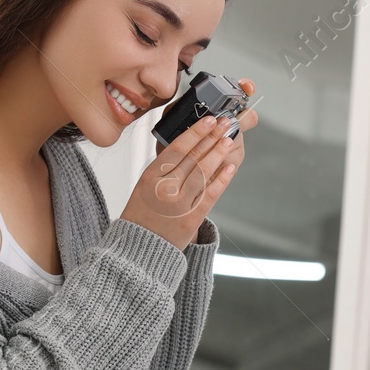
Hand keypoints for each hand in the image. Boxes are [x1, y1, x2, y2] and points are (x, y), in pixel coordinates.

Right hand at [120, 78, 258, 248]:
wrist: (139, 249)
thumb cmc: (141, 216)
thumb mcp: (144, 186)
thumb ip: (163, 169)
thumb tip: (188, 148)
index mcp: (151, 177)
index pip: (177, 148)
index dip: (196, 132)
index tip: (209, 120)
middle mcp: (165, 187)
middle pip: (193, 157)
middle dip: (211, 137)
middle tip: (225, 124)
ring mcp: (180, 203)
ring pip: (204, 172)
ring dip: (218, 153)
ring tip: (228, 139)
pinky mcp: (192, 218)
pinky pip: (210, 194)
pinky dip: (222, 179)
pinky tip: (230, 167)